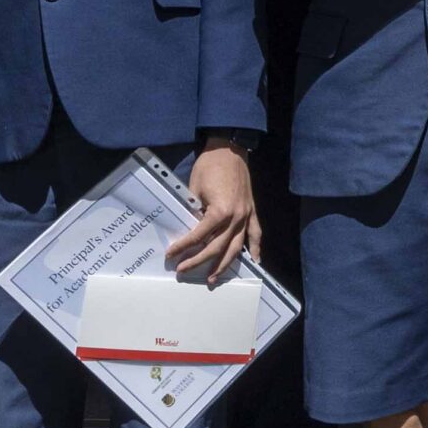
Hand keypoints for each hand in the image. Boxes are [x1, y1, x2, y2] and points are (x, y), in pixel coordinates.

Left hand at [164, 142, 258, 283]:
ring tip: (213, 278)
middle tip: (183, 270)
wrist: (229, 149)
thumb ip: (193, 210)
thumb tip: (186, 228)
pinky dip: (256, 248)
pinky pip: (256, 234)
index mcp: (219, 211)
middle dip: (199, 261)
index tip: (171, 254)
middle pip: (217, 247)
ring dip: (224, 264)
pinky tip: (255, 261)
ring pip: (236, 247)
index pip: (198, 236)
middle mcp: (236, 217)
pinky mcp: (252, 211)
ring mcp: (246, 215)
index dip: (183, 246)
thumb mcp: (194, 188)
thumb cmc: (209, 166)